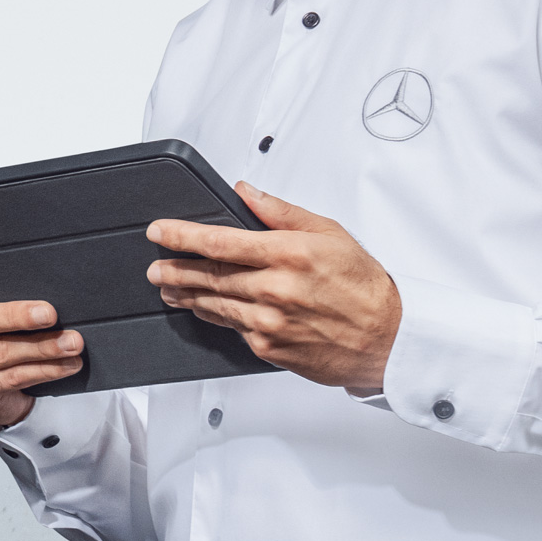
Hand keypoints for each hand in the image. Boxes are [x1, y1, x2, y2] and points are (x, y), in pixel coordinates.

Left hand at [148, 184, 401, 396]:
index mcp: (288, 254)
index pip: (219, 240)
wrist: (386, 338)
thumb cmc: (363, 285)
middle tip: (155, 266)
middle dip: (174, 268)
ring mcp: (268, 321)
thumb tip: (246, 193)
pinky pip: (230, 327)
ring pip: (212, 303)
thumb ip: (281, 212)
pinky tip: (203, 308)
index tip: (158, 231)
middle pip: (208, 274)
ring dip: (185, 293)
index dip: (181, 235)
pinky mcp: (267, 347)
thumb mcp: (329, 233)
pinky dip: (213, 315)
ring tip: (168, 286)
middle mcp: (274, 288)